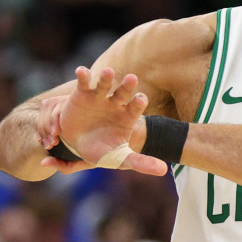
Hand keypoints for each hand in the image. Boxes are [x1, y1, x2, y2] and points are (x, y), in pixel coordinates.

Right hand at [47, 66, 167, 175]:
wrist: (77, 146)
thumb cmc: (103, 151)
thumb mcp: (121, 158)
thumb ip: (141, 162)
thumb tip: (164, 170)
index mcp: (128, 115)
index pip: (137, 105)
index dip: (139, 102)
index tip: (140, 100)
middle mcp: (116, 103)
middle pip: (124, 91)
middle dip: (128, 85)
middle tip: (132, 79)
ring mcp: (100, 96)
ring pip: (105, 83)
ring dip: (106, 77)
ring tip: (108, 72)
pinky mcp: (83, 93)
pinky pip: (84, 82)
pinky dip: (83, 76)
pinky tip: (81, 71)